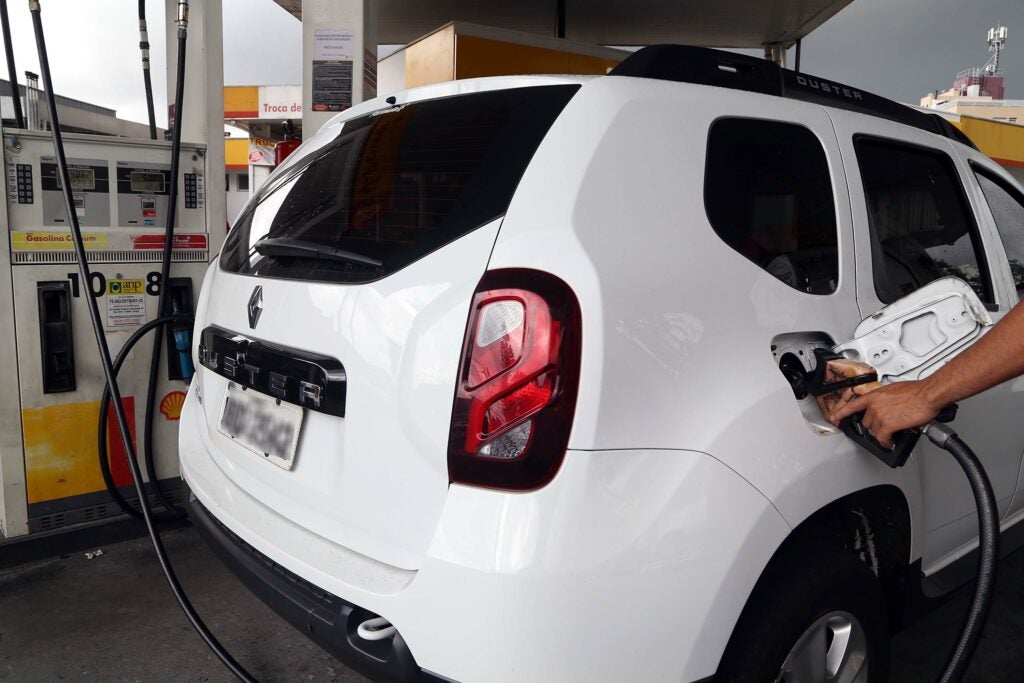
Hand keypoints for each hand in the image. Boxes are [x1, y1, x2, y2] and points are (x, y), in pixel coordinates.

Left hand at [827, 380, 941, 448]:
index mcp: (874, 395)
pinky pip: (882, 438)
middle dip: (875, 426)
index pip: (853, 405)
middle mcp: (874, 405)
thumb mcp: (894, 390)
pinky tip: (890, 443)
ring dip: (882, 435)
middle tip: (885, 427)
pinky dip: (886, 443)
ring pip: (874, 431)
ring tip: (890, 435)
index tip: (834, 417)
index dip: (841, 412)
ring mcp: (879, 415)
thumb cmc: (917, 391)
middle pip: (866, 422)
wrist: (927, 395)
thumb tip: (887, 405)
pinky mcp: (887, 425)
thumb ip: (885, 399)